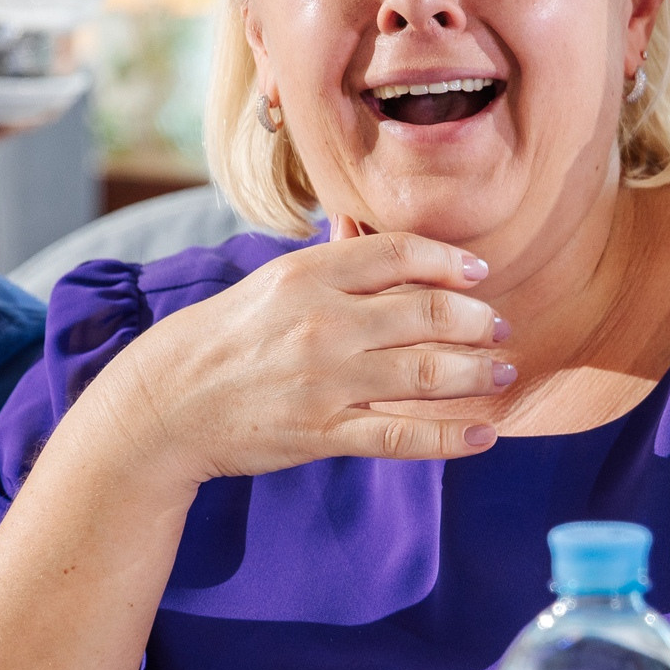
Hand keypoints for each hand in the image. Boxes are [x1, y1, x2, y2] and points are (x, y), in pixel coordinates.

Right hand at [89, 229, 508, 487]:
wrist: (167, 404)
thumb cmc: (225, 339)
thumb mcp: (270, 284)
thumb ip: (328, 261)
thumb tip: (369, 232)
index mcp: (308, 275)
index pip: (398, 254)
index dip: (449, 262)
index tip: (478, 273)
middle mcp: (322, 323)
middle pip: (428, 314)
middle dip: (479, 323)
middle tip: (500, 329)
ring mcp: (325, 381)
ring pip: (427, 374)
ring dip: (479, 375)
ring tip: (502, 375)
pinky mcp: (323, 433)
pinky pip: (402, 436)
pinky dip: (449, 438)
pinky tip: (482, 436)